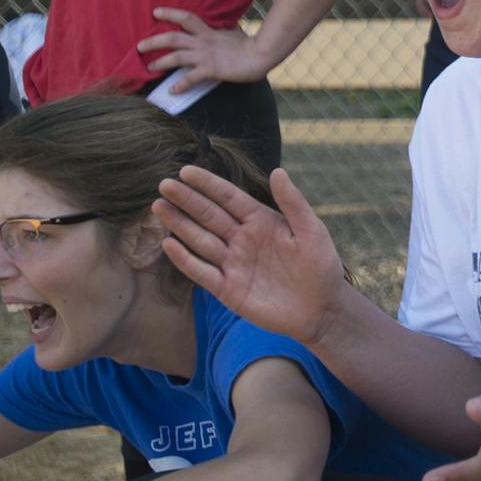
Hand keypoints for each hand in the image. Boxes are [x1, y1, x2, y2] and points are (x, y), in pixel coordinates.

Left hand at [137, 8, 272, 91]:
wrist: (261, 54)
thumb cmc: (251, 45)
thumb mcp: (234, 33)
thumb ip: (223, 33)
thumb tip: (225, 30)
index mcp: (208, 32)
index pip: (185, 18)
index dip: (169, 13)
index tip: (155, 12)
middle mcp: (203, 42)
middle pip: (172, 37)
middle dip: (154, 41)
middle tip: (139, 45)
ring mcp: (205, 56)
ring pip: (176, 56)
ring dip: (160, 62)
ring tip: (148, 68)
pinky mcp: (211, 70)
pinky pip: (191, 78)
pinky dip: (180, 84)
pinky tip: (171, 90)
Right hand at [155, 166, 351, 344]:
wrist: (322, 309)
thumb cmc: (320, 266)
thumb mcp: (311, 230)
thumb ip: (293, 202)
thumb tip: (277, 171)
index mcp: (260, 220)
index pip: (228, 197)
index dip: (208, 184)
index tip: (186, 171)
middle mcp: (242, 239)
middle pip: (209, 216)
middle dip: (186, 200)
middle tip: (163, 185)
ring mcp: (233, 264)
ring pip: (200, 240)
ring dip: (180, 225)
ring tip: (159, 208)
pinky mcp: (228, 290)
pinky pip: (202, 272)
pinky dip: (185, 260)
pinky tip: (169, 244)